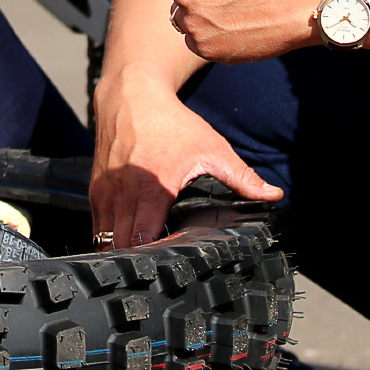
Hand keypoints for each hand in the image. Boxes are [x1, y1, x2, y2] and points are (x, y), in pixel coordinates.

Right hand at [92, 77, 282, 249]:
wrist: (131, 95)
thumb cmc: (170, 122)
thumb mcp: (211, 148)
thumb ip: (242, 177)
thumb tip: (273, 194)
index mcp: (153, 189)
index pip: (144, 239)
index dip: (156, 259)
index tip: (171, 268)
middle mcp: (124, 193)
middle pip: (123, 245)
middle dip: (137, 262)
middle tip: (157, 274)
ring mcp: (106, 192)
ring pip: (105, 239)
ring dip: (121, 252)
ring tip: (139, 265)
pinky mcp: (96, 188)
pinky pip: (97, 225)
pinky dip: (108, 237)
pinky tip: (123, 245)